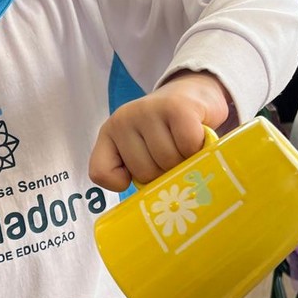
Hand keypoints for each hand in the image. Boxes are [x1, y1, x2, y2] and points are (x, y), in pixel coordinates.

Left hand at [89, 71, 230, 191]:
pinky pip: (187, 145)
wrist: (194, 95)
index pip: (100, 173)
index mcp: (109, 134)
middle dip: (164, 173)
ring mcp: (148, 111)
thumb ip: (140, 173)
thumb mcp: (143, 152)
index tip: (140, 172)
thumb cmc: (169, 133)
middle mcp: (122, 119)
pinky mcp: (176, 107)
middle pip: (144, 172)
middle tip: (172, 157)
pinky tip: (197, 139)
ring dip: (183, 162)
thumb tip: (159, 202)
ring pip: (166, 160)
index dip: (122, 183)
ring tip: (185, 148)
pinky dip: (198, 149)